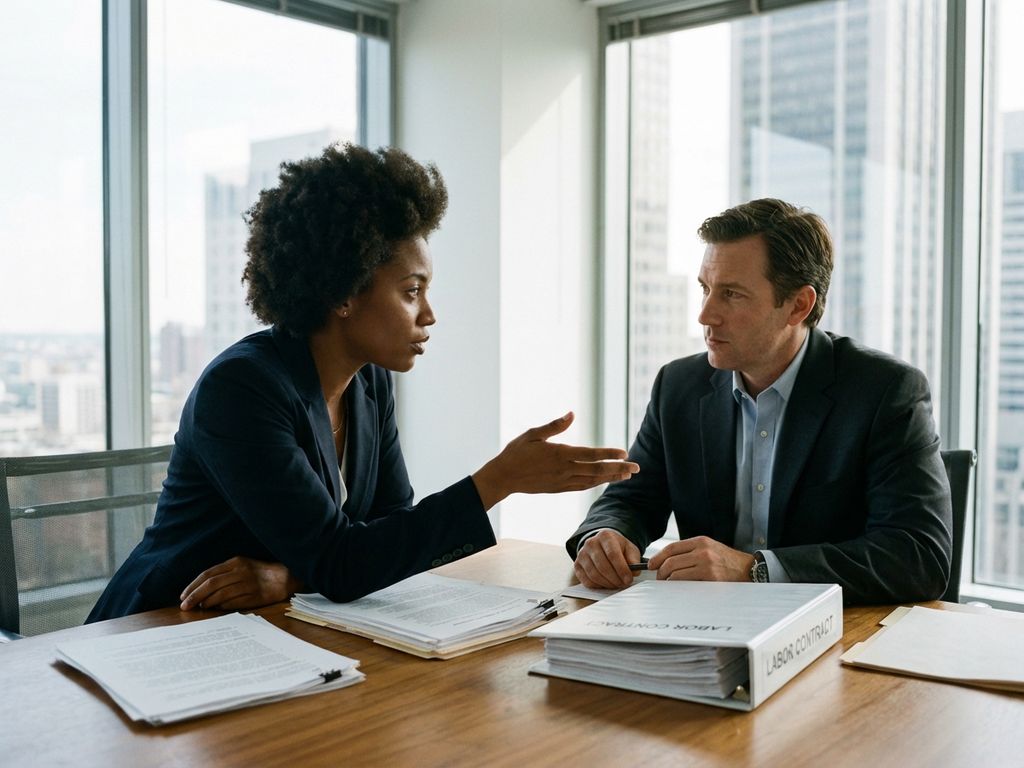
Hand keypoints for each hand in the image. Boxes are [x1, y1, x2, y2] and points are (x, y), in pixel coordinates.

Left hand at [179, 556, 304, 610]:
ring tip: (199, 608)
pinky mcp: (255, 595)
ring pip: (221, 594)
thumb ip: (223, 575)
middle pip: (211, 583)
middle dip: (194, 595)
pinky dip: (221, 606)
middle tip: (184, 606)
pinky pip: (233, 602)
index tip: (183, 596)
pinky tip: (215, 609)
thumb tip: (202, 592)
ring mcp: (248, 583)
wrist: (285, 578)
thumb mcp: (241, 567)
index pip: (208, 574)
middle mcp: (241, 571)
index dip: (193, 586)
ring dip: (207, 602)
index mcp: (235, 562)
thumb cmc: (259, 573)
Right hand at [471, 412, 639, 509]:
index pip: (591, 455)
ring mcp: (562, 482)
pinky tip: (604, 481)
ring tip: (626, 475)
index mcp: (559, 454)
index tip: (625, 452)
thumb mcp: (532, 434)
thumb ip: (554, 426)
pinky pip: (582, 487)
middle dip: (619, 469)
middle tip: (637, 468)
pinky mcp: (558, 489)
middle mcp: (564, 470)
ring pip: (592, 481)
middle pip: (597, 470)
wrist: (503, 477)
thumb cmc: (516, 452)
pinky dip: (596, 484)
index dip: (609, 454)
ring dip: (611, 478)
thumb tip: (572, 414)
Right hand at [573, 529, 641, 589]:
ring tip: (616, 584)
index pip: (612, 554)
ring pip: (594, 574)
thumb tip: (633, 572)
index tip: (628, 579)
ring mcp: (582, 554)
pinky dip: (598, 585)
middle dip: (615, 579)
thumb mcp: (629, 549)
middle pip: (603, 566)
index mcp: (605, 536)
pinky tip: (606, 583)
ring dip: (607, 583)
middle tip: (623, 584)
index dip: (621, 569)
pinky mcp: (577, 565)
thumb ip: (634, 559)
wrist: (603, 544)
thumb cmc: (617, 547)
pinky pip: (586, 580)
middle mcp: (591, 543)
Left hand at [646, 536, 754, 581]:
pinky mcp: (710, 578)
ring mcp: (706, 565)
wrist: (749, 569)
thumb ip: (691, 551)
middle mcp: (702, 551)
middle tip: (659, 578)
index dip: (658, 557)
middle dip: (660, 571)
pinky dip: (678, 587)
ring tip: (668, 585)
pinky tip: (678, 589)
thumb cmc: (728, 561)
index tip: (651, 564)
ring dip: (668, 581)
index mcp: (701, 542)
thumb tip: (668, 561)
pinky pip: (687, 583)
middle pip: (671, 561)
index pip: (672, 548)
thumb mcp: (710, 548)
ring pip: (676, 573)